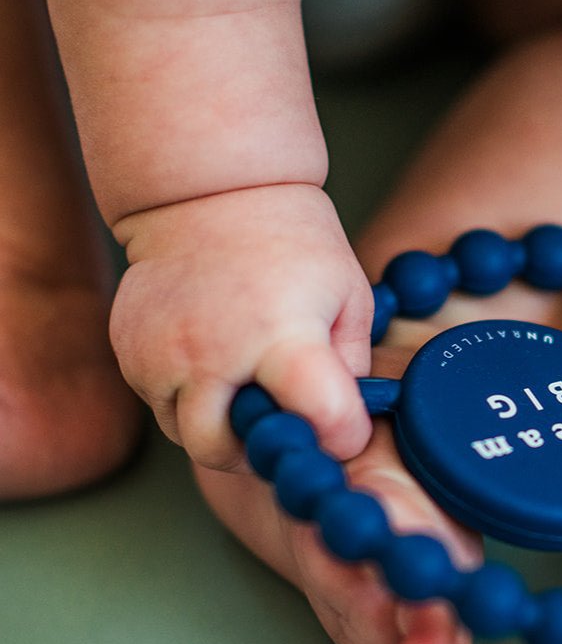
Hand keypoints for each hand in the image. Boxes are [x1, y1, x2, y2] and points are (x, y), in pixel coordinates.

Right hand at [110, 183, 373, 472]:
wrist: (210, 193)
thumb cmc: (294, 245)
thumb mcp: (347, 295)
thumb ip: (351, 365)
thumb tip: (344, 422)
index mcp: (281, 334)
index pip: (318, 416)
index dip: (340, 435)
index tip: (343, 426)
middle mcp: (212, 350)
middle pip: (223, 450)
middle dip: (253, 451)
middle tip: (276, 424)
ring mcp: (161, 353)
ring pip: (184, 433)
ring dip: (217, 425)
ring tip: (242, 381)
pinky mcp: (128, 350)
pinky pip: (159, 403)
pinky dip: (186, 397)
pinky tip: (211, 359)